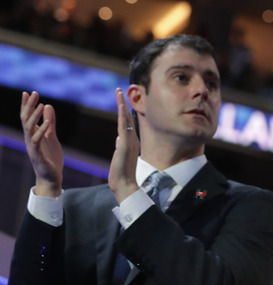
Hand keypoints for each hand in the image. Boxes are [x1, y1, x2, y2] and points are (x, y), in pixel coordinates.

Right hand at [20, 91, 63, 197]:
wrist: (51, 177)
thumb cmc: (50, 158)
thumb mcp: (52, 136)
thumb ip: (50, 122)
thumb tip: (48, 106)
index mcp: (32, 134)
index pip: (27, 117)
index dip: (27, 105)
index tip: (28, 92)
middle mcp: (29, 139)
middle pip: (26, 119)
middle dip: (29, 106)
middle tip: (34, 93)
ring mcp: (32, 146)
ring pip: (29, 128)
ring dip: (35, 116)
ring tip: (41, 104)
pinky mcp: (37, 154)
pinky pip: (37, 141)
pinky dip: (42, 131)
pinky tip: (47, 124)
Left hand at [108, 88, 140, 202]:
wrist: (124, 184)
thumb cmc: (121, 173)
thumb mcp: (120, 156)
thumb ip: (121, 146)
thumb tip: (119, 139)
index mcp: (131, 142)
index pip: (127, 122)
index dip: (124, 110)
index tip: (121, 99)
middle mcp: (132, 139)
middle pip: (127, 117)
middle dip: (123, 102)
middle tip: (119, 90)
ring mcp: (130, 141)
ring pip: (126, 119)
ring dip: (122, 104)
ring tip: (118, 92)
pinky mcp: (125, 144)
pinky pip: (124, 127)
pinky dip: (123, 115)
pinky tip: (121, 106)